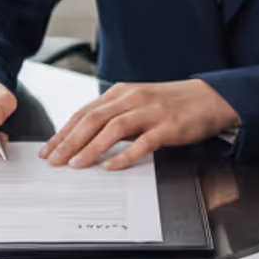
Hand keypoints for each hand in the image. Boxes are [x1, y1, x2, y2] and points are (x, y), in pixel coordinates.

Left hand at [41, 79, 237, 170]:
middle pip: (93, 119)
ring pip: (114, 129)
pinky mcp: (169, 126)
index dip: (64, 131)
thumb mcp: (137, 103)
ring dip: (91, 147)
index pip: (85, 112)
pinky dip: (125, 155)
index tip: (48, 149)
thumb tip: (84, 137)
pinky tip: (111, 166)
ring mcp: (151, 112)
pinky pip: (143, 142)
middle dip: (70, 141)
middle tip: (54, 160)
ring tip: (76, 164)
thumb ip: (113, 117)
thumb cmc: (170, 103)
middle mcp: (133, 99)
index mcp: (121, 93)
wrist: (210, 97)